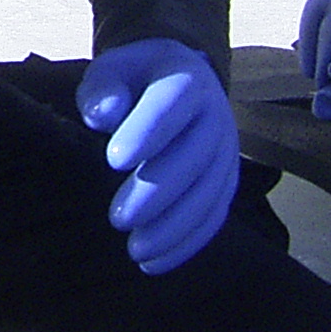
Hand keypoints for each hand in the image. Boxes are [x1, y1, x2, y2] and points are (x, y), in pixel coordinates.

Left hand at [76, 37, 239, 274]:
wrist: (181, 79)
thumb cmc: (136, 78)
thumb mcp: (114, 69)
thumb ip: (103, 89)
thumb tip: (103, 116)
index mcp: (186, 79)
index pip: (170, 104)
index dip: (146, 131)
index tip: (113, 159)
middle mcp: (216, 115)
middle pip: (193, 158)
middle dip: (156, 193)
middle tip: (117, 218)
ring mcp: (227, 151)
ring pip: (207, 194)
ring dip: (173, 227)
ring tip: (135, 250)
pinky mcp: (226, 181)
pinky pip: (213, 215)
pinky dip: (187, 242)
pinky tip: (155, 262)